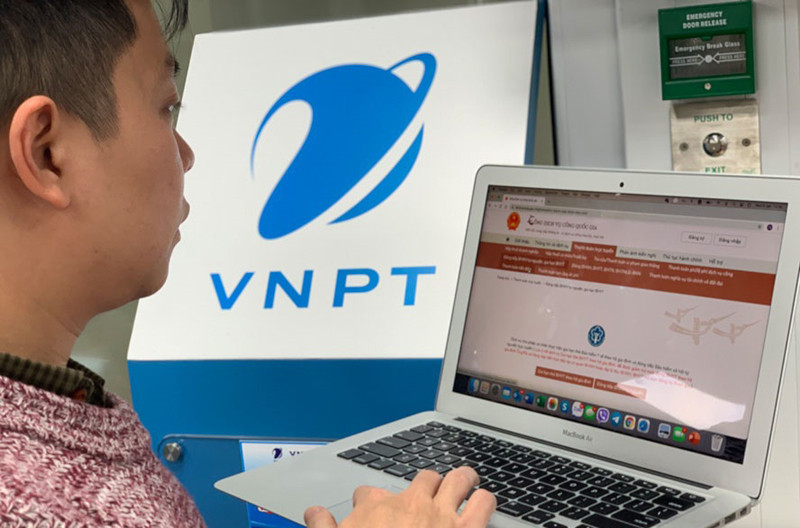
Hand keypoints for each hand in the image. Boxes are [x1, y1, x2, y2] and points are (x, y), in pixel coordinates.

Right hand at [304, 466, 495, 527]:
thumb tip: (314, 513)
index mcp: (374, 509)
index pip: (369, 492)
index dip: (370, 501)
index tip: (371, 512)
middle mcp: (410, 503)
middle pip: (423, 478)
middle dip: (426, 485)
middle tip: (428, 497)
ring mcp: (441, 515)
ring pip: (458, 479)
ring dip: (462, 482)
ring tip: (465, 487)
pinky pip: (484, 503)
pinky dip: (485, 502)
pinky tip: (483, 508)